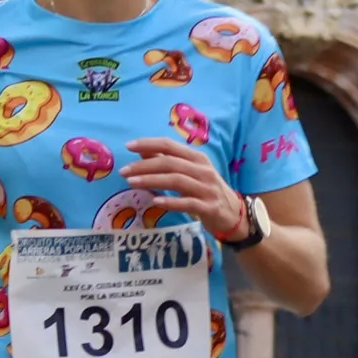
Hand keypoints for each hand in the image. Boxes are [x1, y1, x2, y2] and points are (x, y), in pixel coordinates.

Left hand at [122, 137, 246, 238]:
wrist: (233, 213)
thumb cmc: (206, 190)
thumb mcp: (189, 172)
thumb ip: (168, 161)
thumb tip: (142, 151)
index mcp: (197, 158)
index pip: (169, 145)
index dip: (148, 144)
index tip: (128, 146)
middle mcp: (202, 170)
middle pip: (170, 163)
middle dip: (144, 165)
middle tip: (124, 171)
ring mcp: (206, 188)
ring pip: (176, 180)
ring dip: (152, 180)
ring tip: (132, 183)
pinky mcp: (209, 207)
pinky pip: (188, 203)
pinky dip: (171, 201)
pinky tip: (156, 202)